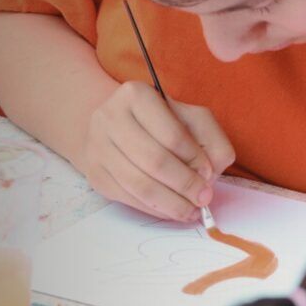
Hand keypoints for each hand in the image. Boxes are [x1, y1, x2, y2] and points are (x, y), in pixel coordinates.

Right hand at [77, 81, 234, 221]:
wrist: (116, 127)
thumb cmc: (161, 122)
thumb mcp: (192, 119)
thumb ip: (211, 140)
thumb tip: (207, 175)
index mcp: (135, 95)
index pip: (171, 134)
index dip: (195, 159)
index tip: (209, 173)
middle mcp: (109, 117)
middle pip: (154, 161)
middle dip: (185, 184)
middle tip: (204, 197)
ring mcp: (97, 146)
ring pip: (140, 185)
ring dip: (172, 203)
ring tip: (192, 210)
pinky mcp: (94, 173)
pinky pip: (128, 199)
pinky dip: (155, 209)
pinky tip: (171, 209)